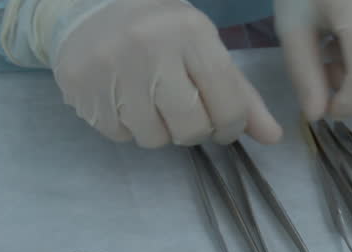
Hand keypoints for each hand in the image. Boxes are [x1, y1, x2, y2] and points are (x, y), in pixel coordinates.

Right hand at [49, 0, 282, 146]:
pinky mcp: (79, 84)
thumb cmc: (160, 29)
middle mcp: (149, 47)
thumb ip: (240, 93)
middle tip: (186, 112)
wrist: (88, 4)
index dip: (232, 127)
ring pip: (154, 138)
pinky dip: (127, 126)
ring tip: (152, 101)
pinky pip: (119, 134)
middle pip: (191, 128)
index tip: (225, 126)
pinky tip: (125, 98)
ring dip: (159, 130)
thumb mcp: (205, 48)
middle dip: (195, 130)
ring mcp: (110, 66)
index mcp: (190, 33)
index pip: (228, 105)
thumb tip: (273, 137)